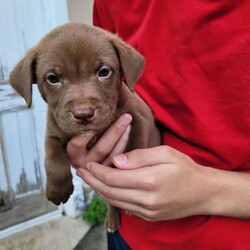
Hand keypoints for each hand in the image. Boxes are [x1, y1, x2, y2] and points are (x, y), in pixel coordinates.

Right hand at [67, 113, 131, 167]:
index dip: (86, 133)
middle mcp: (85, 164)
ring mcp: (98, 170)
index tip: (97, 118)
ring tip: (129, 122)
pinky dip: (124, 144)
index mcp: (73, 154)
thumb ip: (81, 124)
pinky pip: (119, 158)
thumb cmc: (78, 135)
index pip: (77, 144)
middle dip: (115, 131)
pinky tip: (128, 131)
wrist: (82, 153)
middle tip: (126, 116)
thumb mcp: (75, 131)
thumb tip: (91, 105)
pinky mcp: (109, 171)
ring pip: (113, 154)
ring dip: (123, 137)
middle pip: (101, 149)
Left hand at [76, 146, 212, 220]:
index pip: (113, 177)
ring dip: (99, 190)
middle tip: (81, 172)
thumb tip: (116, 161)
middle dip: (93, 181)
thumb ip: (139, 157)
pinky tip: (106, 189)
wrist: (203, 192)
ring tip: (89, 180)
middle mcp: (147, 200)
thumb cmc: (185, 169)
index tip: (88, 164)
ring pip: (114, 200)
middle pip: (109, 191)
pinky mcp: (149, 216)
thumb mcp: (165, 153)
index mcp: (150, 181)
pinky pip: (124, 207)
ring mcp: (147, 211)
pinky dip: (111, 197)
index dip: (97, 171)